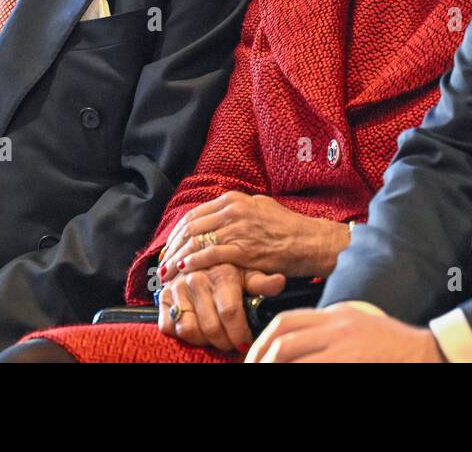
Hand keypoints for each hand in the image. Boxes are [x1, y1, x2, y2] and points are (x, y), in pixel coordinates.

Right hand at [157, 262, 285, 353]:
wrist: (196, 257)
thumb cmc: (227, 269)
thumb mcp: (247, 272)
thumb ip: (261, 281)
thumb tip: (280, 282)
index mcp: (220, 273)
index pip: (230, 312)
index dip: (239, 333)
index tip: (245, 343)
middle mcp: (196, 279)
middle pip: (211, 327)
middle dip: (225, 342)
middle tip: (233, 344)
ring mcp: (177, 289)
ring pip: (189, 330)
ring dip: (204, 341)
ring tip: (216, 338)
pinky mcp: (162, 298)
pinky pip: (170, 328)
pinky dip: (184, 335)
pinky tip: (198, 330)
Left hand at [158, 192, 349, 281]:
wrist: (309, 241)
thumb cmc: (287, 227)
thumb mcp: (259, 207)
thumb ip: (236, 210)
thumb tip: (215, 217)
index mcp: (234, 200)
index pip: (195, 214)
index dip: (177, 232)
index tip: (169, 245)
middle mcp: (233, 211)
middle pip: (190, 227)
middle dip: (172, 246)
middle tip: (162, 261)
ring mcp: (238, 230)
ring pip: (196, 241)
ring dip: (178, 257)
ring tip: (167, 271)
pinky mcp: (244, 249)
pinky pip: (211, 255)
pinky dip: (195, 262)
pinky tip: (185, 269)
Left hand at [246, 303, 444, 362]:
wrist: (426, 352)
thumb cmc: (394, 346)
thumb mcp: (359, 327)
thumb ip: (331, 332)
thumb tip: (298, 348)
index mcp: (336, 314)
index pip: (287, 320)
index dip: (263, 340)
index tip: (255, 359)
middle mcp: (336, 324)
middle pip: (282, 336)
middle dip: (261, 358)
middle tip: (253, 371)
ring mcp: (343, 342)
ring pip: (290, 352)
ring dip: (273, 365)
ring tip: (265, 375)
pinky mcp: (350, 358)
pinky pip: (312, 365)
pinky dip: (296, 372)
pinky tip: (291, 380)